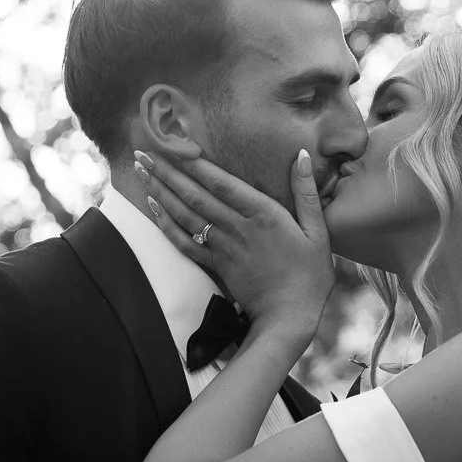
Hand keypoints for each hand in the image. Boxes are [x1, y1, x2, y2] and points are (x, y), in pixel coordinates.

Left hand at [135, 146, 333, 338]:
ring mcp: (224, 248)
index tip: (175, 143)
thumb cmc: (310, 275)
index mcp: (264, 214)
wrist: (290, 317)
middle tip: (144, 152)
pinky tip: (154, 209)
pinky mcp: (216, 266)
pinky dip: (167, 226)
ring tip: (142, 172)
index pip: (222, 183)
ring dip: (162, 193)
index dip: (196, 163)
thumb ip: (307, 193)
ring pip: (186, 216)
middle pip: (196, 196)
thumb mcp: (318, 232)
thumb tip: (301, 156)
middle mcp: (239, 228)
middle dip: (168, 172)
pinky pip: (186, 244)